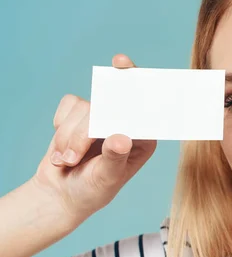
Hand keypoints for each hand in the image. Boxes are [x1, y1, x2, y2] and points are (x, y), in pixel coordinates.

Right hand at [31, 54, 156, 226]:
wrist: (61, 194)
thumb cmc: (91, 190)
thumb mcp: (107, 178)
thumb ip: (114, 158)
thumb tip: (120, 139)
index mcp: (143, 137)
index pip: (144, 105)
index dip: (135, 81)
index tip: (121, 62)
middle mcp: (126, 123)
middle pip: (109, 103)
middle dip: (86, 131)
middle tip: (75, 156)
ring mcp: (103, 116)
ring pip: (84, 107)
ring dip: (70, 138)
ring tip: (69, 161)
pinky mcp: (80, 113)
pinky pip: (68, 105)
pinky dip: (60, 128)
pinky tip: (64, 149)